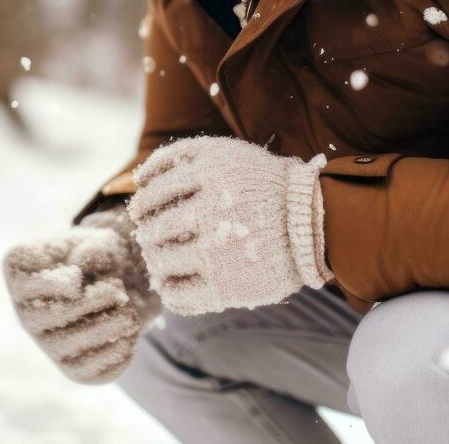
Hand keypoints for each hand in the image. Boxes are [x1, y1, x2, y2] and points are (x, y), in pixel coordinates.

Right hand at [2, 208, 159, 383]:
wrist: (120, 282)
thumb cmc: (101, 256)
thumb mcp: (100, 241)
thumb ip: (92, 250)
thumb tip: (79, 275)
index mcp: (20, 271)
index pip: (23, 285)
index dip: (53, 285)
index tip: (78, 277)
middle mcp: (26, 310)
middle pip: (46, 317)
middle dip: (88, 304)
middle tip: (117, 290)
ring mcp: (47, 343)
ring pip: (66, 346)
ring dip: (105, 328)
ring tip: (129, 312)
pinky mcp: (73, 368)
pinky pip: (89, 371)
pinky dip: (115, 352)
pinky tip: (129, 334)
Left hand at [129, 136, 331, 314]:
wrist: (312, 220)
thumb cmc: (260, 184)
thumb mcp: (223, 153)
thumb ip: (177, 157)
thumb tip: (136, 180)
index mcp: (209, 173)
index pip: (151, 193)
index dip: (142, 203)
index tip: (144, 210)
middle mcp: (212, 212)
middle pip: (154, 228)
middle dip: (147, 232)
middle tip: (151, 236)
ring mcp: (219, 252)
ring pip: (160, 261)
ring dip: (154, 260)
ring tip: (161, 258)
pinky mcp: (228, 287)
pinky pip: (178, 295)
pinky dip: (167, 290)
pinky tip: (172, 282)